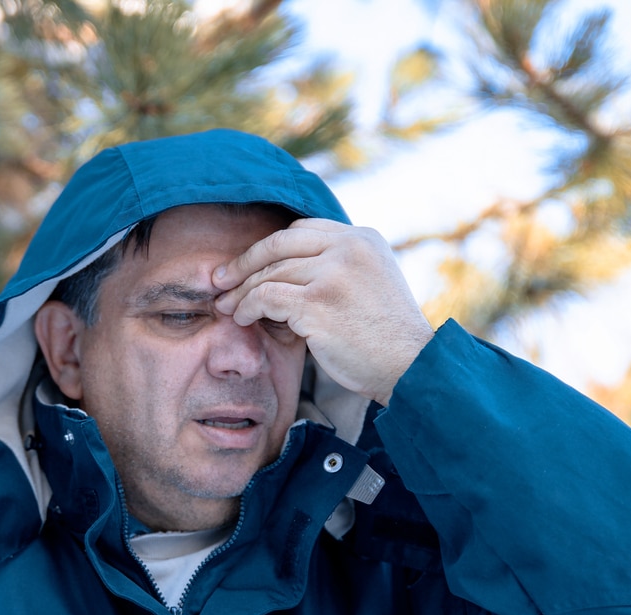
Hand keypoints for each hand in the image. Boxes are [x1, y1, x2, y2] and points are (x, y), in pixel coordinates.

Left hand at [212, 218, 434, 405]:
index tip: (248, 265)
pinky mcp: (318, 303)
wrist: (410, 366)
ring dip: (242, 291)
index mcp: (363, 238)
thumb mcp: (372, 282)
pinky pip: (267, 297)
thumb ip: (341, 267)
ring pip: (269, 272)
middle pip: (279, 244)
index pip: (302, 230)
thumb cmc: (386, 337)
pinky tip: (243, 318)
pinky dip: (248, 307)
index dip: (269, 248)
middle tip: (220, 279)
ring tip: (227, 307)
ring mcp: (334, 273)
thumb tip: (291, 268)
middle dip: (244, 262)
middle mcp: (349, 247)